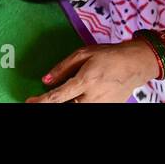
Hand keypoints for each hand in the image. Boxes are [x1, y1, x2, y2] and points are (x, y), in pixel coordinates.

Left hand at [27, 39, 159, 102]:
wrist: (135, 64)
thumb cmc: (108, 55)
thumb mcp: (83, 54)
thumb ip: (62, 68)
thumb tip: (45, 80)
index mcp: (85, 81)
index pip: (58, 97)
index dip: (41, 101)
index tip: (29, 102)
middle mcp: (93, 97)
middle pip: (66, 107)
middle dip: (52, 104)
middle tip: (40, 101)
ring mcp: (101, 105)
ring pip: (76, 109)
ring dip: (66, 103)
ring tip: (62, 95)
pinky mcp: (108, 109)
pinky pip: (88, 108)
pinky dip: (79, 103)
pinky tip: (77, 97)